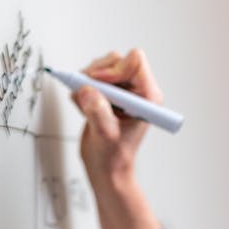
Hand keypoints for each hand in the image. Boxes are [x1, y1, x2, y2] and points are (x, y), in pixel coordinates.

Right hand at [71, 49, 163, 185]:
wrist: (106, 168)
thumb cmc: (114, 157)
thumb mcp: (106, 136)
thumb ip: (98, 112)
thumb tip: (87, 90)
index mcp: (147, 97)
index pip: (135, 62)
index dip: (113, 69)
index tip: (98, 85)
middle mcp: (136, 90)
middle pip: (116, 60)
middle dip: (96, 74)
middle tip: (86, 92)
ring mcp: (121, 91)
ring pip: (102, 66)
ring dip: (87, 82)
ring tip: (84, 105)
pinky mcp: (107, 93)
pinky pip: (91, 78)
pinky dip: (81, 89)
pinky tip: (83, 108)